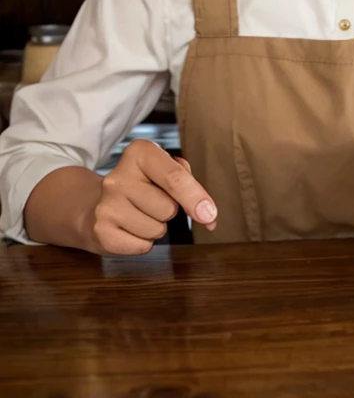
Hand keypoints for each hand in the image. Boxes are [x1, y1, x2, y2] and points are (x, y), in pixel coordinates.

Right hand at [89, 140, 217, 254]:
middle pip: (168, 208)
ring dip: (156, 227)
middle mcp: (118, 176)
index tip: (209, 214)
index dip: (196, 198)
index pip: (174, 178)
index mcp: (139, 152)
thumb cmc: (143, 185)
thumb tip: (208, 213)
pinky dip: (142, 243)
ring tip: (140, 215)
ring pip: (156, 230)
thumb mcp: (164, 169)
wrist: (97, 204)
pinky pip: (142, 247)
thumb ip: (189, 183)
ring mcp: (106, 204)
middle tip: (152, 202)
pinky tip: (130, 229)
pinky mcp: (101, 230)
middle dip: (169, 211)